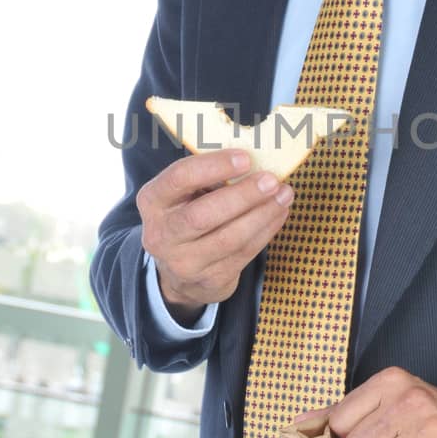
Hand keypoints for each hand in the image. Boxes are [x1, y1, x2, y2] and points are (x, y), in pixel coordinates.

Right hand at [137, 147, 293, 321]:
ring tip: (283, 194)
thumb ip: (208, 177)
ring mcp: (185, 262)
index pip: (179, 178)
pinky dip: (266, 230)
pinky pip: (244, 253)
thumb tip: (254, 159)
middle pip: (203, 215)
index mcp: (152, 201)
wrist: (179, 273)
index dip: (214, 166)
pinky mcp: (210, 279)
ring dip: (262, 214)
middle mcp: (162, 234)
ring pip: (229, 238)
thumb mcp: (183, 194)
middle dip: (243, 196)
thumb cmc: (187, 216)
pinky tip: (279, 212)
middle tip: (271, 180)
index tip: (245, 158)